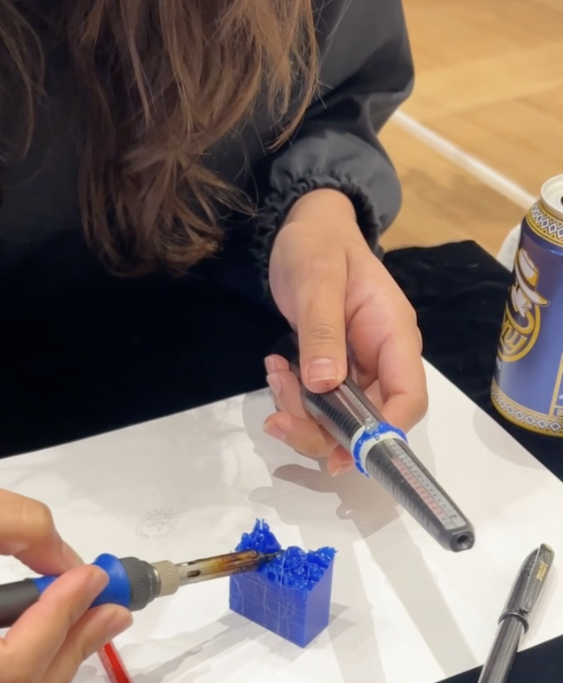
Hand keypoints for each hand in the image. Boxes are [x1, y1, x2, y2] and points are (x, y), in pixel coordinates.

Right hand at [0, 473, 131, 682]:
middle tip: (111, 602)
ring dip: (56, 661)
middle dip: (71, 646)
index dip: (57, 620)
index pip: (2, 669)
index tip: (91, 577)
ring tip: (90, 613)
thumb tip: (67, 560)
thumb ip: (5, 525)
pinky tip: (43, 626)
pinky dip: (25, 667)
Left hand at [266, 189, 427, 474]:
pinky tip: (275, 366)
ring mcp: (359, 367)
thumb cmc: (318, 245)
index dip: (384, 433)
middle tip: (278, 421)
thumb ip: (322, 331)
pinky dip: (294, 396)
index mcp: (394, 335)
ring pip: (339, 418)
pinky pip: (319, 401)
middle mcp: (383, 358)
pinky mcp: (335, 369)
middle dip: (324, 430)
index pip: (408, 398)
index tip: (345, 456)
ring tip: (274, 373)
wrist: (305, 227)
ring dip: (301, 412)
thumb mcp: (317, 280)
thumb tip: (324, 385)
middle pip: (370, 420)